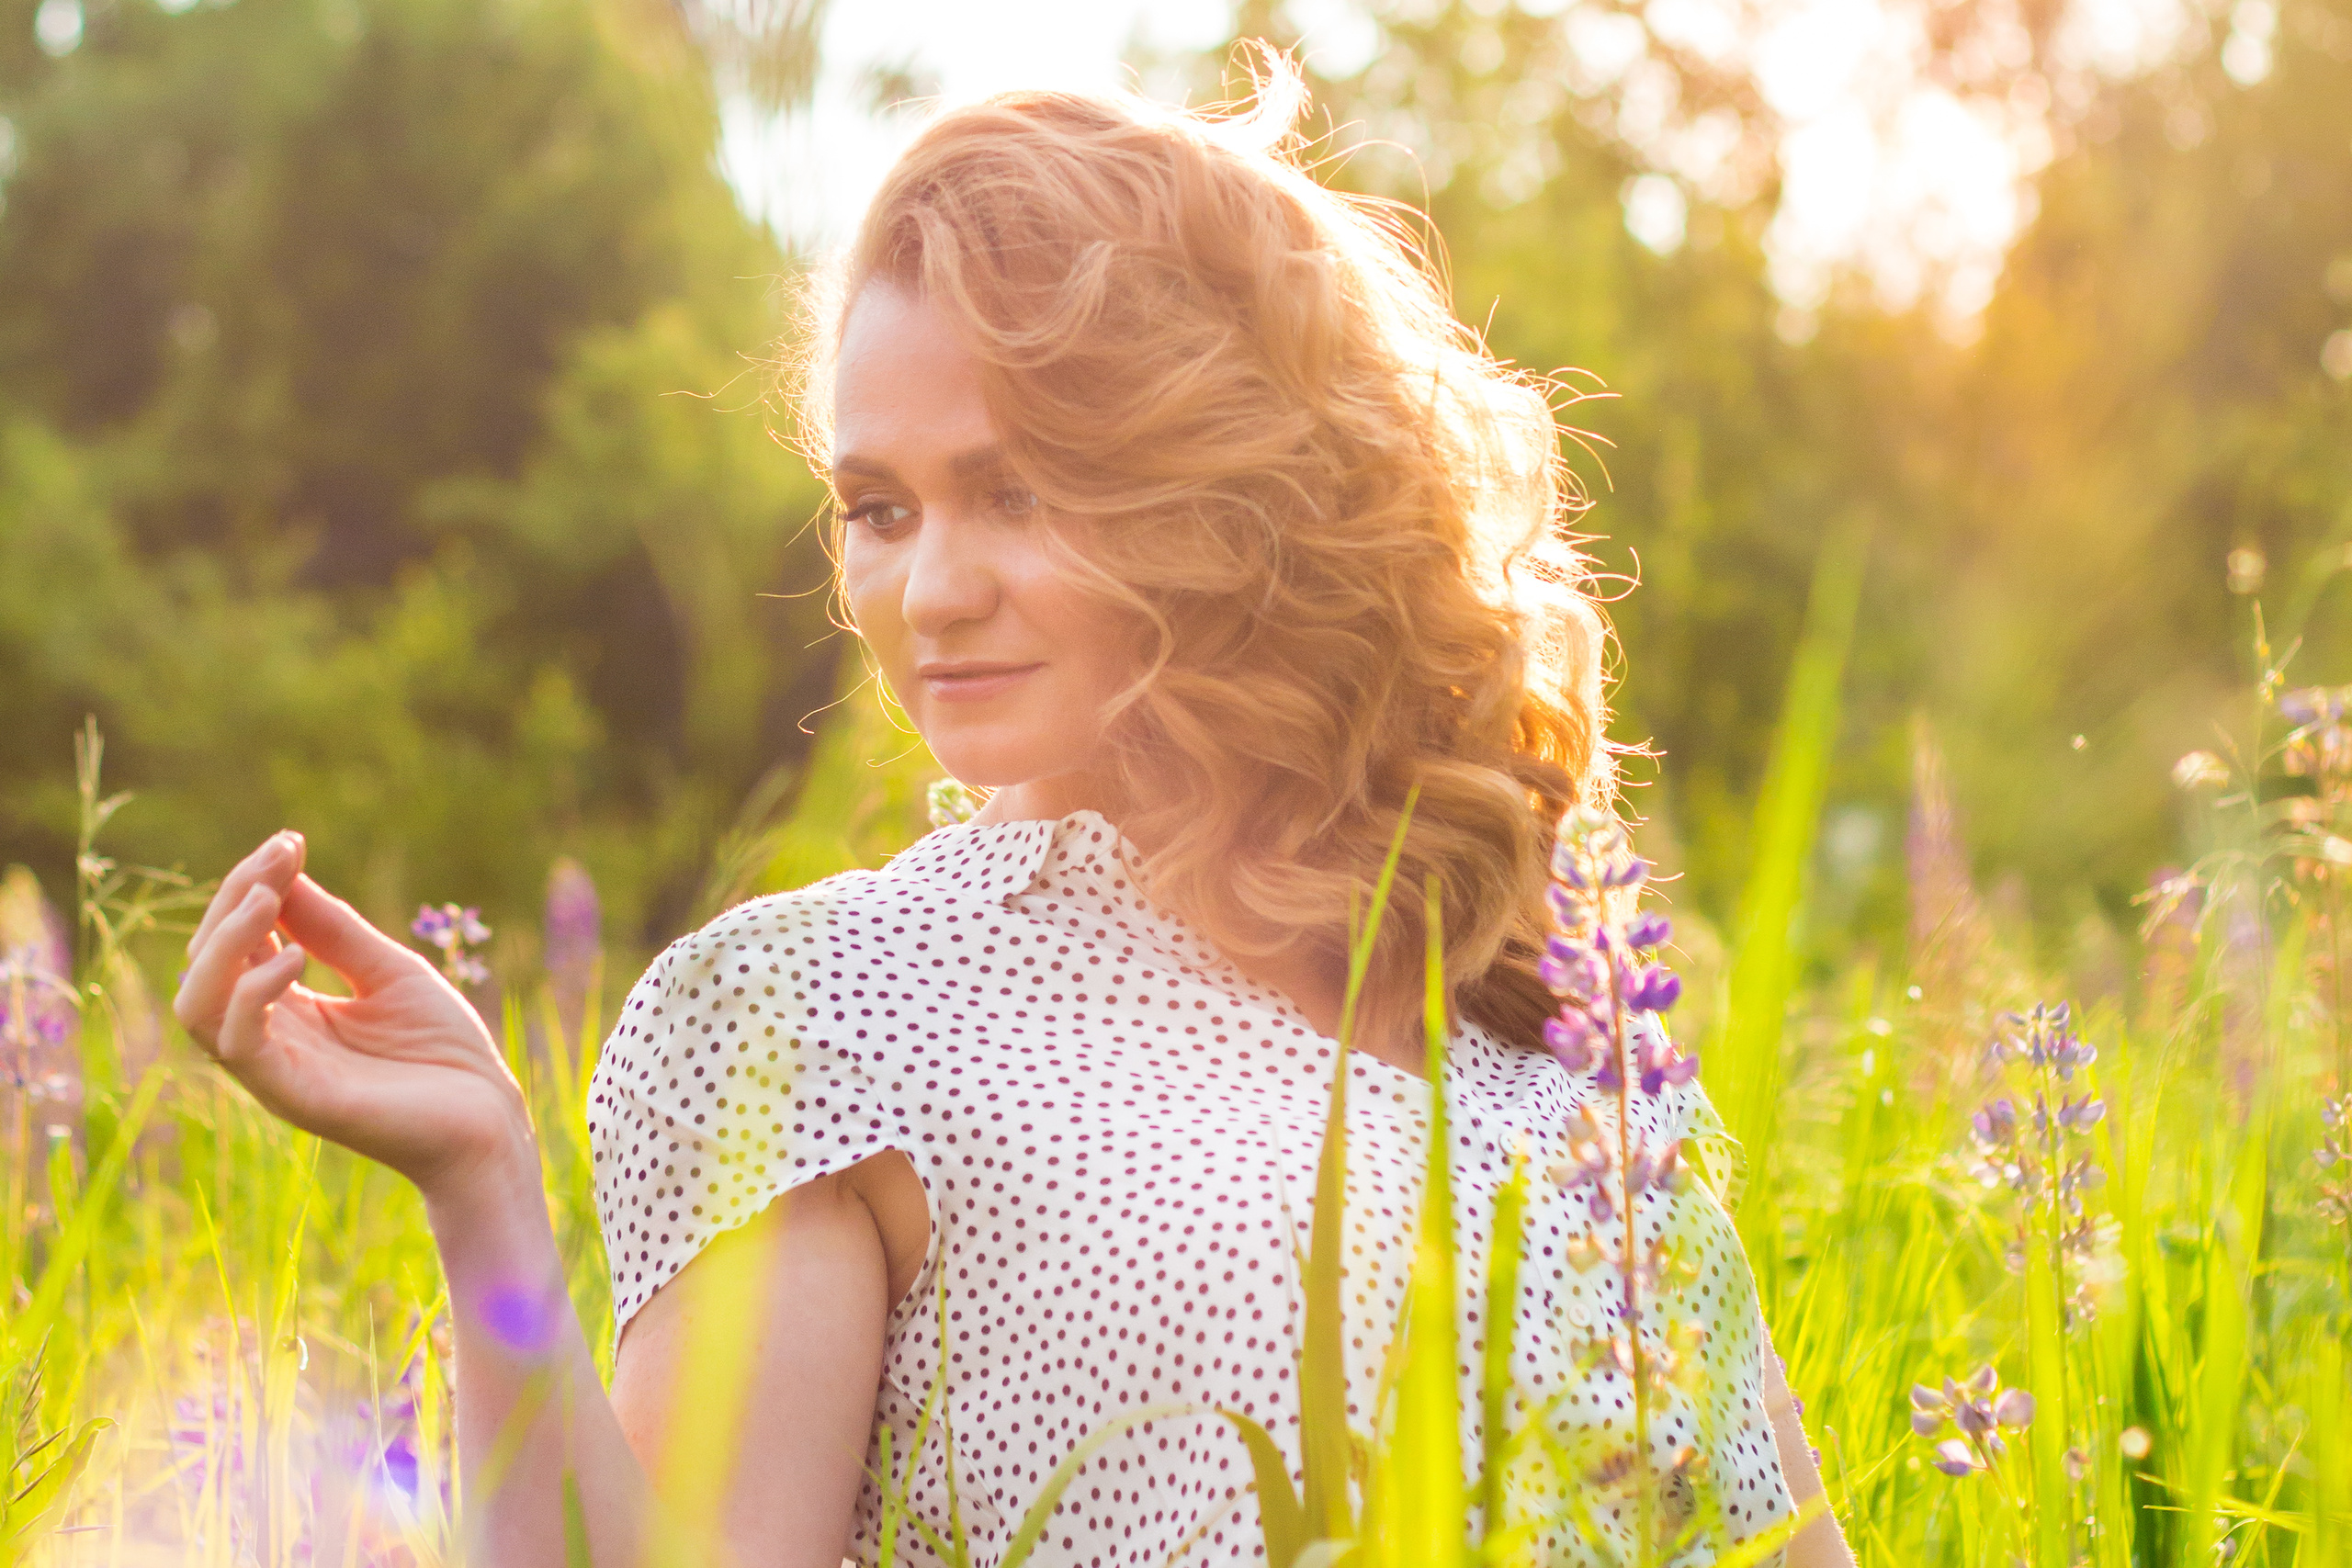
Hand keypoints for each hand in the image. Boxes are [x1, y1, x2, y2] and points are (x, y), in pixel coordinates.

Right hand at [173, 832, 533, 1198]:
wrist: (487, 1122)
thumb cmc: (445, 1052)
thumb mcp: (390, 971)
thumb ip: (334, 930)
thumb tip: (283, 871)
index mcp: (289, 1007)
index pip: (239, 939)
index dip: (253, 885)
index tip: (288, 841)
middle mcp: (270, 1036)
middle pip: (207, 962)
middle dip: (232, 900)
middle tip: (278, 858)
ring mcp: (274, 1068)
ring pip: (199, 1002)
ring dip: (224, 941)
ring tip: (267, 898)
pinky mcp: (291, 1095)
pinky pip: (237, 1042)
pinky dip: (253, 991)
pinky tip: (294, 958)